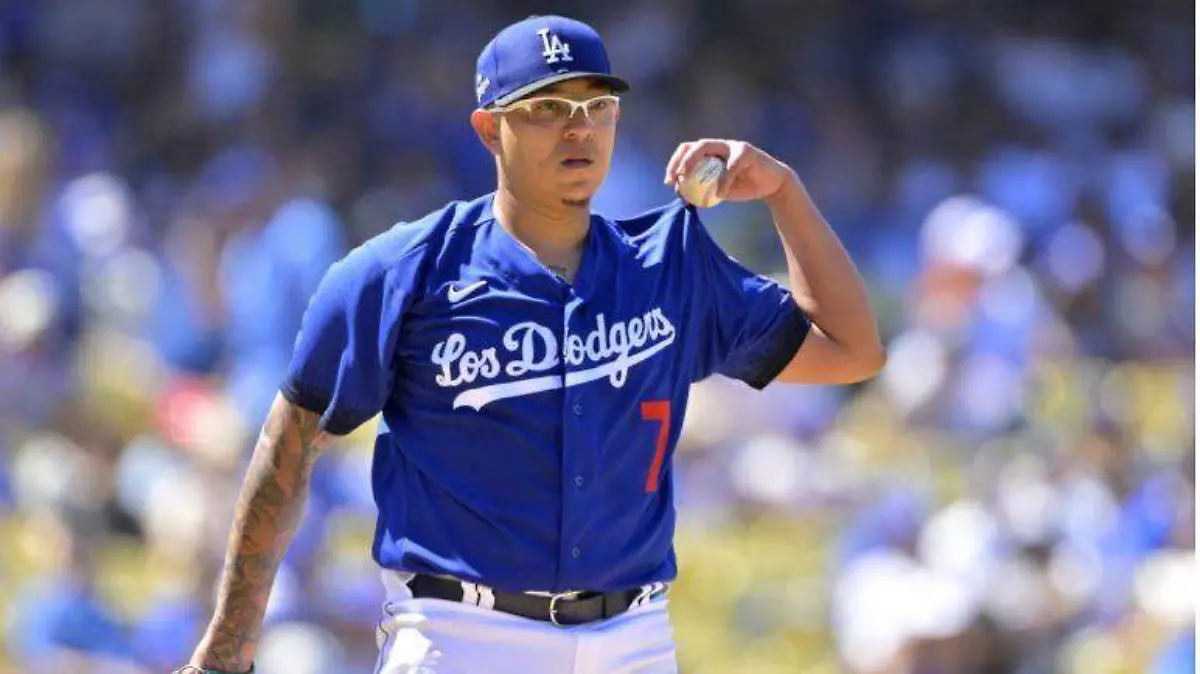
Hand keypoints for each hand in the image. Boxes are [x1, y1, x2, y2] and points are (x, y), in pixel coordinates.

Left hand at [664, 139, 796, 203]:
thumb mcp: (719, 191)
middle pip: (694, 145)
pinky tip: (719, 193)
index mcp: (711, 153)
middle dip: (680, 161)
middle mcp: (720, 145)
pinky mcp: (746, 152)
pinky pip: (730, 167)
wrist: (771, 186)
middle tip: (674, 178)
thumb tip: (681, 196)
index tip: (668, 181)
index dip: (674, 163)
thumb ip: (703, 190)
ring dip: (693, 162)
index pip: (687, 150)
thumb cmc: (744, 187)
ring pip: (707, 147)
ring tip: (686, 179)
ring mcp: (733, 146)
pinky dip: (723, 180)